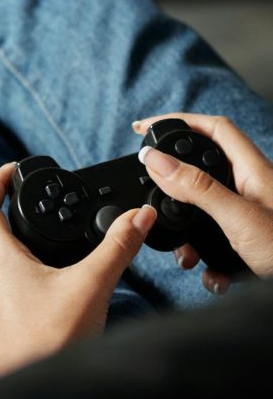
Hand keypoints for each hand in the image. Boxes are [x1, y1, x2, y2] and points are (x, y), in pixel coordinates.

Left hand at [0, 163, 156, 377]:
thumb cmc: (56, 346)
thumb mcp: (93, 286)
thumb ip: (117, 246)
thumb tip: (141, 215)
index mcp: (0, 263)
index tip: (14, 169)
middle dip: (21, 221)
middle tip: (48, 211)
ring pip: (3, 269)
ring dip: (26, 256)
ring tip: (58, 254)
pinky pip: (6, 296)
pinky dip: (27, 285)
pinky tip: (53, 295)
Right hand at [132, 113, 272, 294]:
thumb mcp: (237, 217)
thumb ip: (196, 187)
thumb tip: (157, 160)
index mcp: (252, 170)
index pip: (212, 128)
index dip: (179, 120)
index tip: (145, 127)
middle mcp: (250, 188)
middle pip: (202, 168)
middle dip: (174, 181)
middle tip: (150, 187)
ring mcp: (250, 216)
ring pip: (205, 212)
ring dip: (188, 234)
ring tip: (185, 255)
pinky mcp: (250, 244)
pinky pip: (217, 244)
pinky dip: (208, 262)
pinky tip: (213, 277)